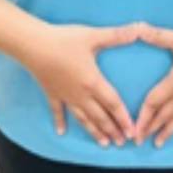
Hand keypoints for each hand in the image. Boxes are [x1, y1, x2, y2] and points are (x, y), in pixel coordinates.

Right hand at [24, 21, 140, 147]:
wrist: (33, 45)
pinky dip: (60, 122)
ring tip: (103, 143)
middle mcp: (80, 94)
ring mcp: (65, 95)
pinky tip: (61, 132)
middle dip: (112, 130)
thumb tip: (139, 29)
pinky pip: (57, 111)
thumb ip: (117, 35)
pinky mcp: (51, 93)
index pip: (113, 104)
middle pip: (100, 116)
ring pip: (83, 118)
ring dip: (94, 131)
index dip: (123, 119)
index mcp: (93, 81)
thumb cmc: (64, 40)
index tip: (132, 132)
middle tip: (122, 143)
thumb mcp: (93, 36)